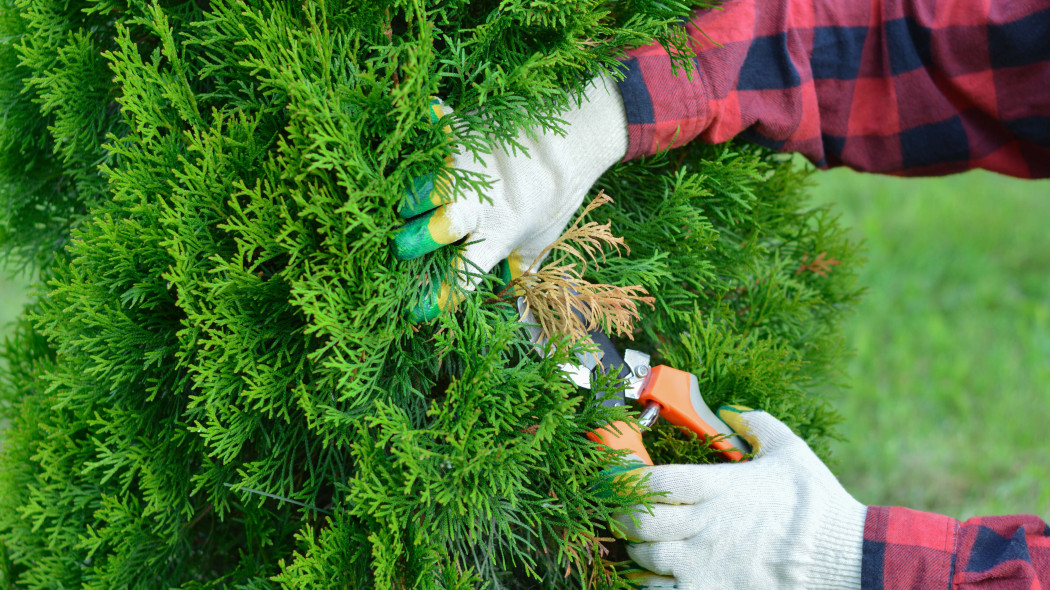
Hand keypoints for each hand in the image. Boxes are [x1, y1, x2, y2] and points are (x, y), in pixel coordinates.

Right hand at [392, 75, 627, 320]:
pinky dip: (415, 146)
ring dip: (408, 201)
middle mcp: (479, 203)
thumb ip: (522, 272)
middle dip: (409, 245)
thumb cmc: (555, 196)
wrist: (570, 138)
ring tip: (404, 207)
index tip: (416, 311)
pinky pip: (425, 140)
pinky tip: (404, 154)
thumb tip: (521, 315)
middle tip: (402, 248)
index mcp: (500, 234)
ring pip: (419, 188)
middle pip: (432, 232)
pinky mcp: (457, 132)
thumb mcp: (542, 241)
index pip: (462, 275)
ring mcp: (465, 166)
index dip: (435, 297)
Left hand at [619, 407, 867, 589]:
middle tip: (622, 515)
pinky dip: (651, 586)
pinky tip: (658, 578)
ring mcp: (704, 566)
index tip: (618, 478)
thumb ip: (757, 425)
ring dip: (637, 554)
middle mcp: (703, 526)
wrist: (848, 557)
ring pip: (644, 561)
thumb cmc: (818, 505)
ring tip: (643, 549)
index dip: (627, 478)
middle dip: (624, 518)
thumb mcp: (790, 451)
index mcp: (718, 487)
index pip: (654, 480)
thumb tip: (735, 413)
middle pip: (639, 522)